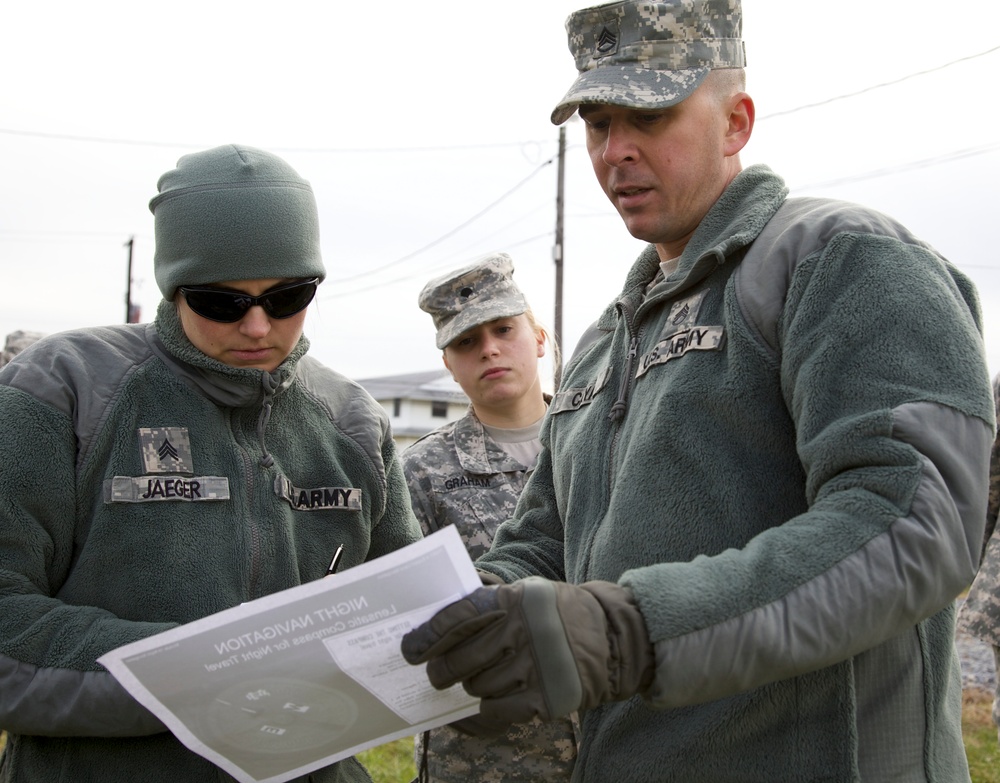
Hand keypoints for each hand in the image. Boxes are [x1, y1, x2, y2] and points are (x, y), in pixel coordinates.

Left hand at [401, 577, 653, 731]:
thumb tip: (440, 631)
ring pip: (477, 686)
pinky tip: (478, 709)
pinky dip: (482, 713)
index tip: (411, 649)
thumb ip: (490, 607)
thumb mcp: (528, 595)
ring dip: (469, 688)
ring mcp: (533, 665)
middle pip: (461, 658)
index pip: (458, 616)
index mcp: (513, 600)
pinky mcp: (545, 696)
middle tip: (435, 675)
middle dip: (441, 671)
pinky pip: (497, 711)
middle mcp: (521, 631)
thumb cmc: (559, 615)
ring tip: (472, 684)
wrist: (613, 637)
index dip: (428, 634)